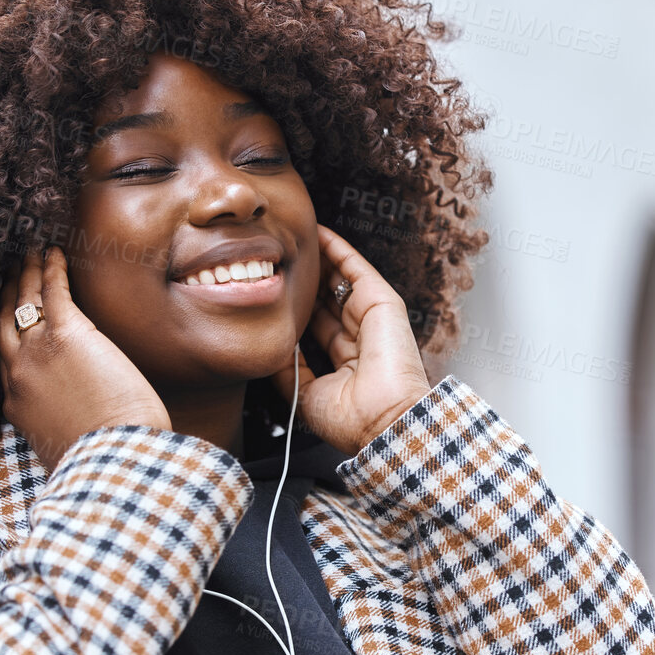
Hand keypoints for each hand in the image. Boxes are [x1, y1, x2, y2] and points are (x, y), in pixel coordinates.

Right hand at [0, 245, 171, 473]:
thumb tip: (74, 432)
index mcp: (18, 406)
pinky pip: (53, 292)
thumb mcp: (64, 450)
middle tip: (7, 274)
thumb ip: (58, 433)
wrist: (112, 461)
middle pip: (6, 325)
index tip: (10, 320)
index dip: (9, 336)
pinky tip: (53, 252)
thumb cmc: (102, 462)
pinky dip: (51, 270)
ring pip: (24, 303)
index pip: (7, 363)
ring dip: (25, 274)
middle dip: (7, 296)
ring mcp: (38, 353)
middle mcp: (19, 375)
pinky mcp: (68, 334)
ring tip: (27, 253)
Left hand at [271, 225, 432, 456]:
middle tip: (277, 261)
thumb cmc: (352, 420)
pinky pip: (355, 268)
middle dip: (305, 282)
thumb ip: (288, 372)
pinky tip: (318, 233)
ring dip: (318, 260)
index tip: (275, 296)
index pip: (318, 327)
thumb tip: (271, 351)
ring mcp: (372, 319)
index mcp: (347, 363)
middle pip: (328, 300)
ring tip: (291, 240)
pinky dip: (337, 249)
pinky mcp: (382, 302)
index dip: (298, 310)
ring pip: (340, 281)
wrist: (383, 421)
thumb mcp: (306, 396)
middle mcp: (360, 338)